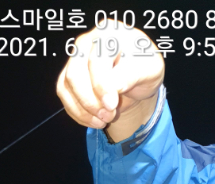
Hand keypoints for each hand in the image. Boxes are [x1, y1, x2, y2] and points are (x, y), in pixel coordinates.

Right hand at [57, 24, 164, 141]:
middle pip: (75, 74)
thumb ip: (133, 74)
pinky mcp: (67, 76)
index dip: (101, 86)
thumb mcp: (150, 69)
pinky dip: (78, 113)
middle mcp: (87, 42)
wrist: (136, 79)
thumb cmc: (143, 68)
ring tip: (104, 120)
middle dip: (90, 101)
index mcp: (109, 33)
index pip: (96, 61)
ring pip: (66, 87)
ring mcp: (74, 59)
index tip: (112, 105)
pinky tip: (94, 120)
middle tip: (108, 116)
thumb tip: (115, 86)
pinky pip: (65, 97)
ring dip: (84, 110)